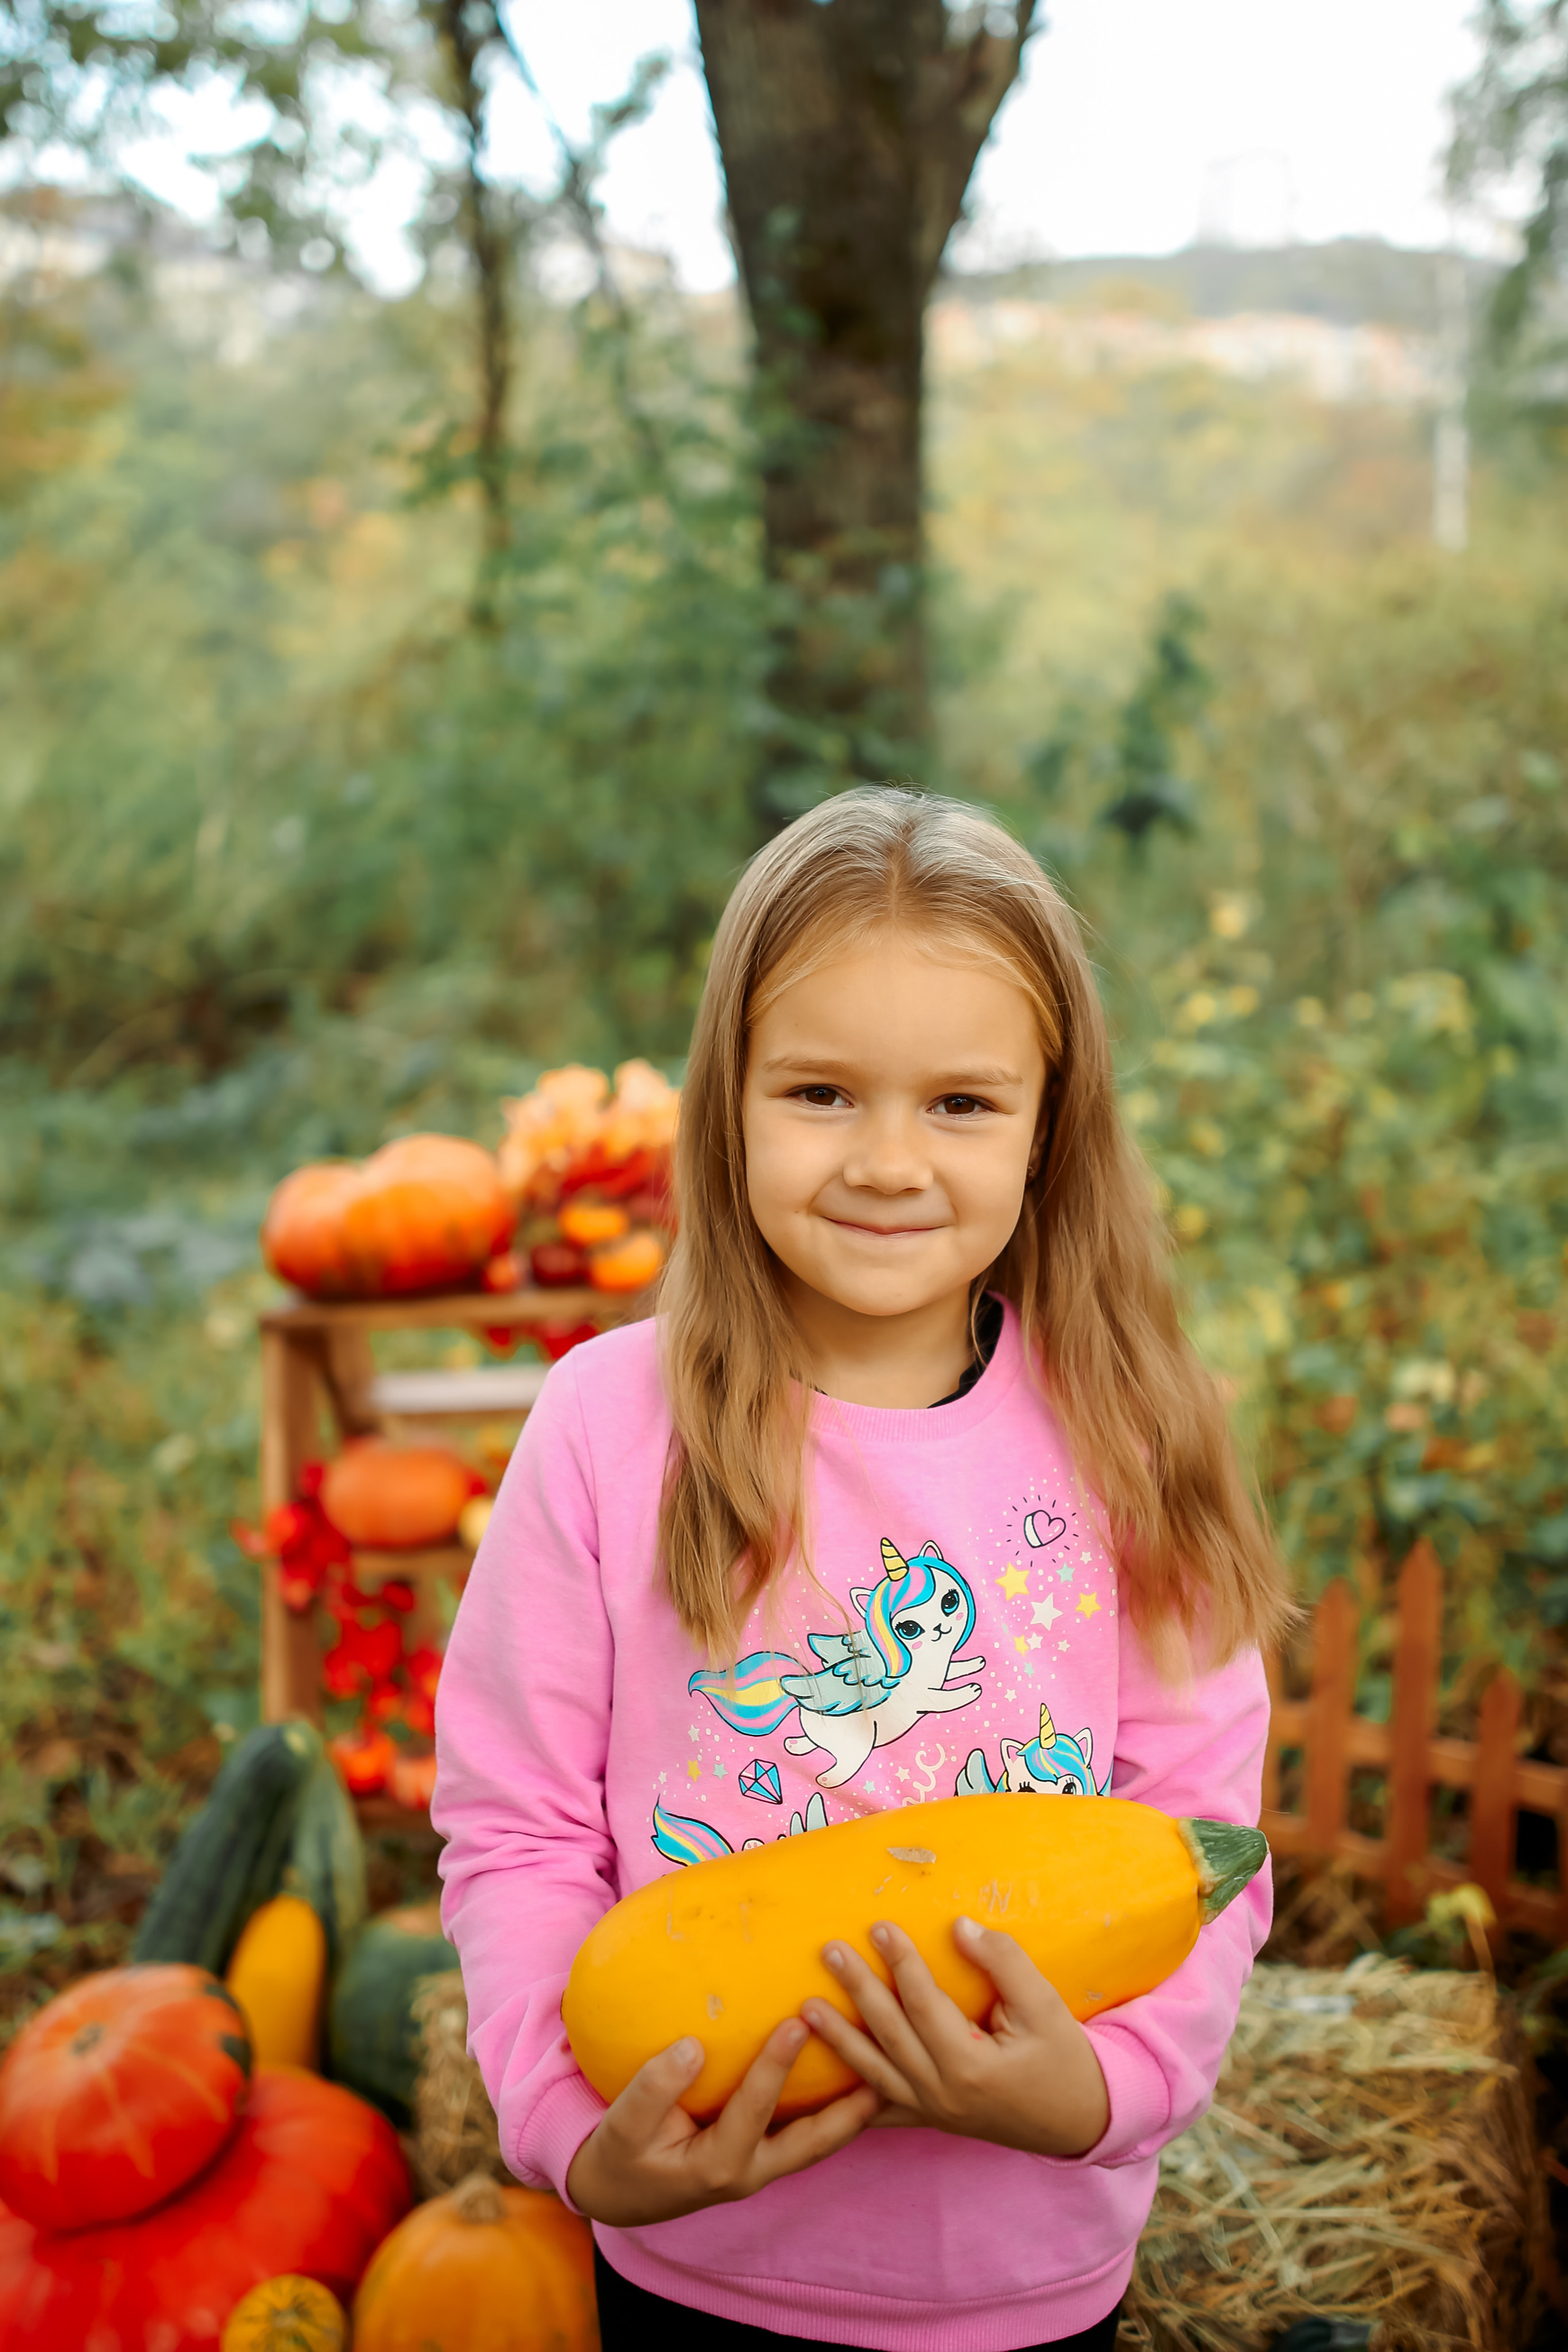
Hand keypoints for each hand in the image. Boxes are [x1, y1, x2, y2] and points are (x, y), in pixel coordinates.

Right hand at [565, 2019, 880, 2226]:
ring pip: (814, 2145)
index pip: (755, 2109)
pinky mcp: (758, 2160)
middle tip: (884, 2074)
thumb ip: (655, 2088)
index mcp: (716, 2165)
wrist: (616, 2192)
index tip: (798, 2022)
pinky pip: (802, 2139)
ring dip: (849, 2116)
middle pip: (810, 2143)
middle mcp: (747, 2173)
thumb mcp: (624, 2126)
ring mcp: (757, 2171)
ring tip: (887, 2079)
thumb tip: (693, 2047)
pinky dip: (829, 2116)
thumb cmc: (620, 2154)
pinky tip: (849, 2086)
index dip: (776, 2066)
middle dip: (848, 2111)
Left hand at [800, 1916, 1109, 2158]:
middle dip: (858, 1989)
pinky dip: (851, 2095)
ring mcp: (933, 2112)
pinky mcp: (930, 2120)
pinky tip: (821, 2081)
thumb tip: (960, 1927)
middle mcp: (943, 2094)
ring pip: (875, 2073)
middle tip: (829, 1951)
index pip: (924, 2004)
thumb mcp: (1046, 2006)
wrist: (1079, 2120)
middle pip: (890, 2034)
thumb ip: (1004, 1963)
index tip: (878, 1925)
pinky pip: (882, 2110)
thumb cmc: (1064, 2059)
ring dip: (840, 2040)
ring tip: (807, 2009)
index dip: (900, 1962)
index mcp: (971, 2066)